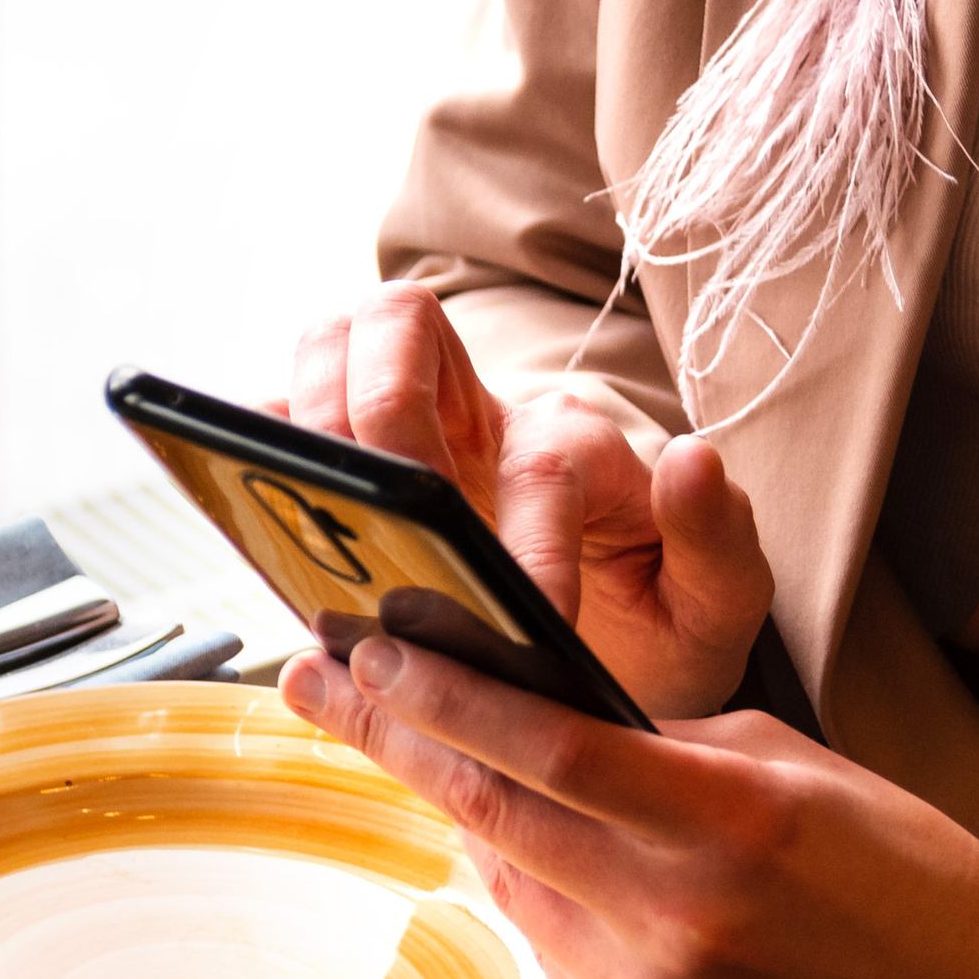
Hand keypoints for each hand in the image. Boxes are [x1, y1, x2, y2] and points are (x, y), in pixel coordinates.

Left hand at [278, 634, 978, 978]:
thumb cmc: (884, 861)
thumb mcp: (781, 765)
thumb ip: (650, 750)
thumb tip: (523, 724)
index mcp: (733, 819)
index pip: (551, 748)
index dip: (446, 698)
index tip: (368, 653)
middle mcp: (687, 917)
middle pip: (499, 815)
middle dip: (398, 741)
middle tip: (322, 688)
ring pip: (511, 886)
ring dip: (465, 819)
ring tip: (431, 753)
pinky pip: (549, 957)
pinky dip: (530, 899)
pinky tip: (540, 862)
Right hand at [289, 283, 772, 717]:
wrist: (611, 656)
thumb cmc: (654, 625)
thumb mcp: (719, 604)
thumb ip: (720, 540)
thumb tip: (690, 458)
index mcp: (576, 447)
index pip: (541, 458)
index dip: (529, 538)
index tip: (531, 621)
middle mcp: (485, 415)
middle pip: (403, 322)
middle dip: (383, 406)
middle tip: (385, 516)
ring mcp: (407, 430)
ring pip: (333, 344)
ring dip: (310, 408)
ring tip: (312, 503)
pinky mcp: (352, 463)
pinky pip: (281, 417)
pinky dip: (257, 443)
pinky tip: (258, 508)